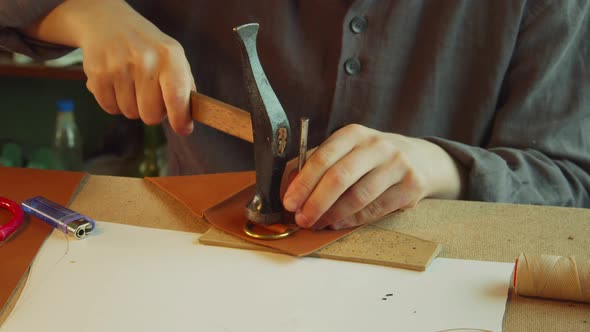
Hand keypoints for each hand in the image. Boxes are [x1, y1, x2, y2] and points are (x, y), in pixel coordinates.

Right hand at [25, 0, 194, 134]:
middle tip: (150, 94)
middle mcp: (145, 61)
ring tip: (132, 84)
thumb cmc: (148, 47)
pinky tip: (117, 84)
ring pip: (130, 114)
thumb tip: (186, 122)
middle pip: (151, 115)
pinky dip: (114, 102)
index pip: (177, 98)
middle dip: (152, 111)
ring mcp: (119, 67)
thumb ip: (184, 88)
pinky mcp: (98, 75)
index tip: (183, 128)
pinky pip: (111, 108)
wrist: (109, 24)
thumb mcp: (174, 57)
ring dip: (132, 105)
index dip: (180, 119)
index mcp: (169, 57)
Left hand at [282, 124, 463, 229]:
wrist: (421, 159)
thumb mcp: (347, 150)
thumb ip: (318, 164)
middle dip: (315, 203)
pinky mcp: (412, 185)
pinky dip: (353, 220)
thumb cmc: (372, 158)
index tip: (289, 202)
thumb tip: (288, 187)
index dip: (303, 183)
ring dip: (333, 215)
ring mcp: (397, 164)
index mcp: (353, 133)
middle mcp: (376, 145)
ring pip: (358, 196)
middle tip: (302, 219)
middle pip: (339, 177)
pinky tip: (339, 223)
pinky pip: (376, 209)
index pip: (322, 158)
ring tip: (318, 224)